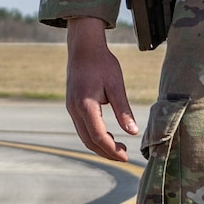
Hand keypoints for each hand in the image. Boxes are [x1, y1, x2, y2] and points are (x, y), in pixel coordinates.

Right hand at [66, 17, 138, 161]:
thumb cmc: (102, 63)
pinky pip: (82, 128)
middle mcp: (74, 109)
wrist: (83, 48)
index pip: (99, 136)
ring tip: (118, 149)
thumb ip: (123, 110)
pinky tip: (107, 136)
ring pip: (84, 136)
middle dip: (106, 152)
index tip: (126, 156)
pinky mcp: (72, 106)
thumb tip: (133, 132)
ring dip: (100, 146)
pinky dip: (94, 137)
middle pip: (89, 140)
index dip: (112, 150)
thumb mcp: (116, 85)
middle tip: (124, 156)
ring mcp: (71, 108)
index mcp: (86, 105)